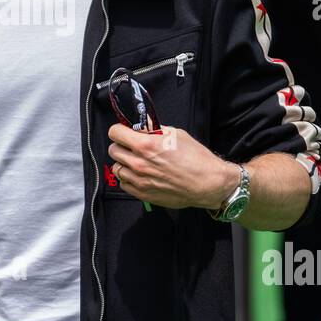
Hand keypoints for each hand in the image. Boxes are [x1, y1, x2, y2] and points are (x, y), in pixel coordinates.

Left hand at [106, 123, 241, 210]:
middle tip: (132, 146)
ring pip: (116, 167)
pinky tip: (139, 174)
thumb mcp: (176, 135)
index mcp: (146, 146)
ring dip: (124, 162)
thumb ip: (155, 130)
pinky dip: (128, 178)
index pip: (115, 133)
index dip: (119, 130)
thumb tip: (143, 126)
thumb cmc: (196, 158)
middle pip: (113, 150)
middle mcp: (139, 163)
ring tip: (136, 161)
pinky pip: (123, 183)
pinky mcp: (142, 194)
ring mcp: (139, 180)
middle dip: (121, 145)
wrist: (208, 183)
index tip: (124, 131)